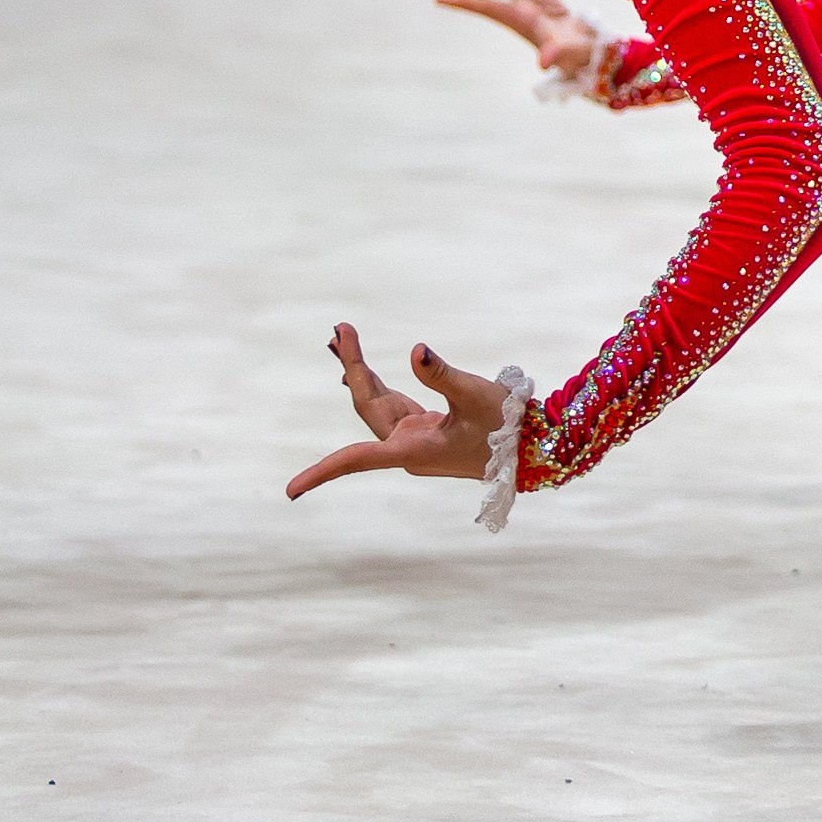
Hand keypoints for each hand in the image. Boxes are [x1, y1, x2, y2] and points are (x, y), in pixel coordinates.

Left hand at [286, 324, 509, 498]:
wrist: (530, 449)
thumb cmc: (505, 427)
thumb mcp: (475, 396)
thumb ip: (442, 374)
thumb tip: (415, 350)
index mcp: (413, 449)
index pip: (357, 458)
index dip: (323, 471)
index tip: (290, 492)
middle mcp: (407, 447)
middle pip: (368, 407)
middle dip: (353, 369)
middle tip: (340, 329)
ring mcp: (415, 439)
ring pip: (377, 405)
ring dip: (361, 373)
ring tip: (341, 339)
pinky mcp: (425, 431)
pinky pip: (392, 405)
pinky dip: (378, 384)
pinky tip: (363, 372)